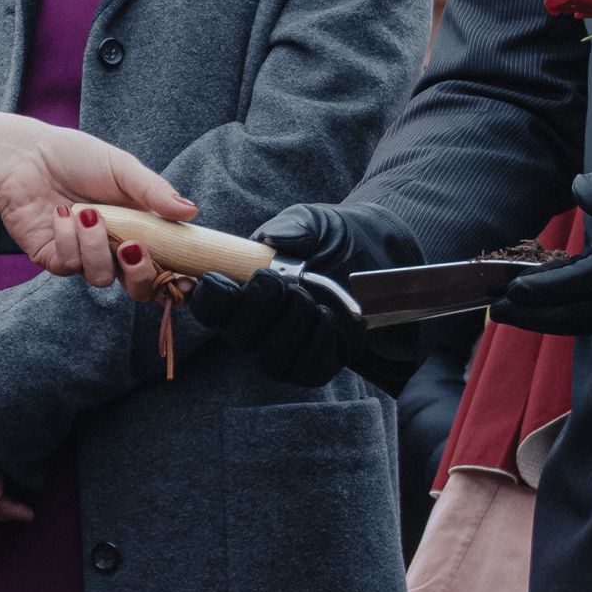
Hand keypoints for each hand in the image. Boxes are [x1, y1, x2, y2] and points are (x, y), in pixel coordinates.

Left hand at [0, 111, 192, 281]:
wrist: (25, 155)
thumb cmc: (75, 157)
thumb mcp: (121, 168)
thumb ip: (154, 192)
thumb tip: (191, 212)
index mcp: (139, 228)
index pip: (166, 265)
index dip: (179, 280)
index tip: (186, 278)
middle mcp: (114, 249)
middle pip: (139, 288)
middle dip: (141, 275)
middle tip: (133, 247)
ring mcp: (84, 257)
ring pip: (102, 278)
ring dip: (96, 247)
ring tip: (86, 213)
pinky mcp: (54, 259)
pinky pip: (68, 266)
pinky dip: (68, 239)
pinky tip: (61, 214)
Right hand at [175, 203, 411, 384]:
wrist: (383, 260)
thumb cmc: (337, 240)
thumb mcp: (316, 222)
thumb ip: (291, 227)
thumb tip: (270, 241)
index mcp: (241, 290)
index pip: (208, 306)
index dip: (209, 298)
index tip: (222, 280)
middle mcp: (254, 327)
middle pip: (235, 335)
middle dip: (257, 307)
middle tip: (281, 281)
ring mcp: (282, 351)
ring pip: (268, 357)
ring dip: (290, 323)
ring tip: (309, 295)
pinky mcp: (312, 368)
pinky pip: (304, 368)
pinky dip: (316, 341)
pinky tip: (328, 316)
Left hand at [493, 139, 591, 335]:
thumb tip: (581, 191)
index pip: (591, 280)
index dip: (547, 289)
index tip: (508, 289)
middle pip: (588, 311)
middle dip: (538, 314)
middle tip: (494, 309)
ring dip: (554, 321)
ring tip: (514, 314)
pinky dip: (580, 318)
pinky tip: (556, 310)